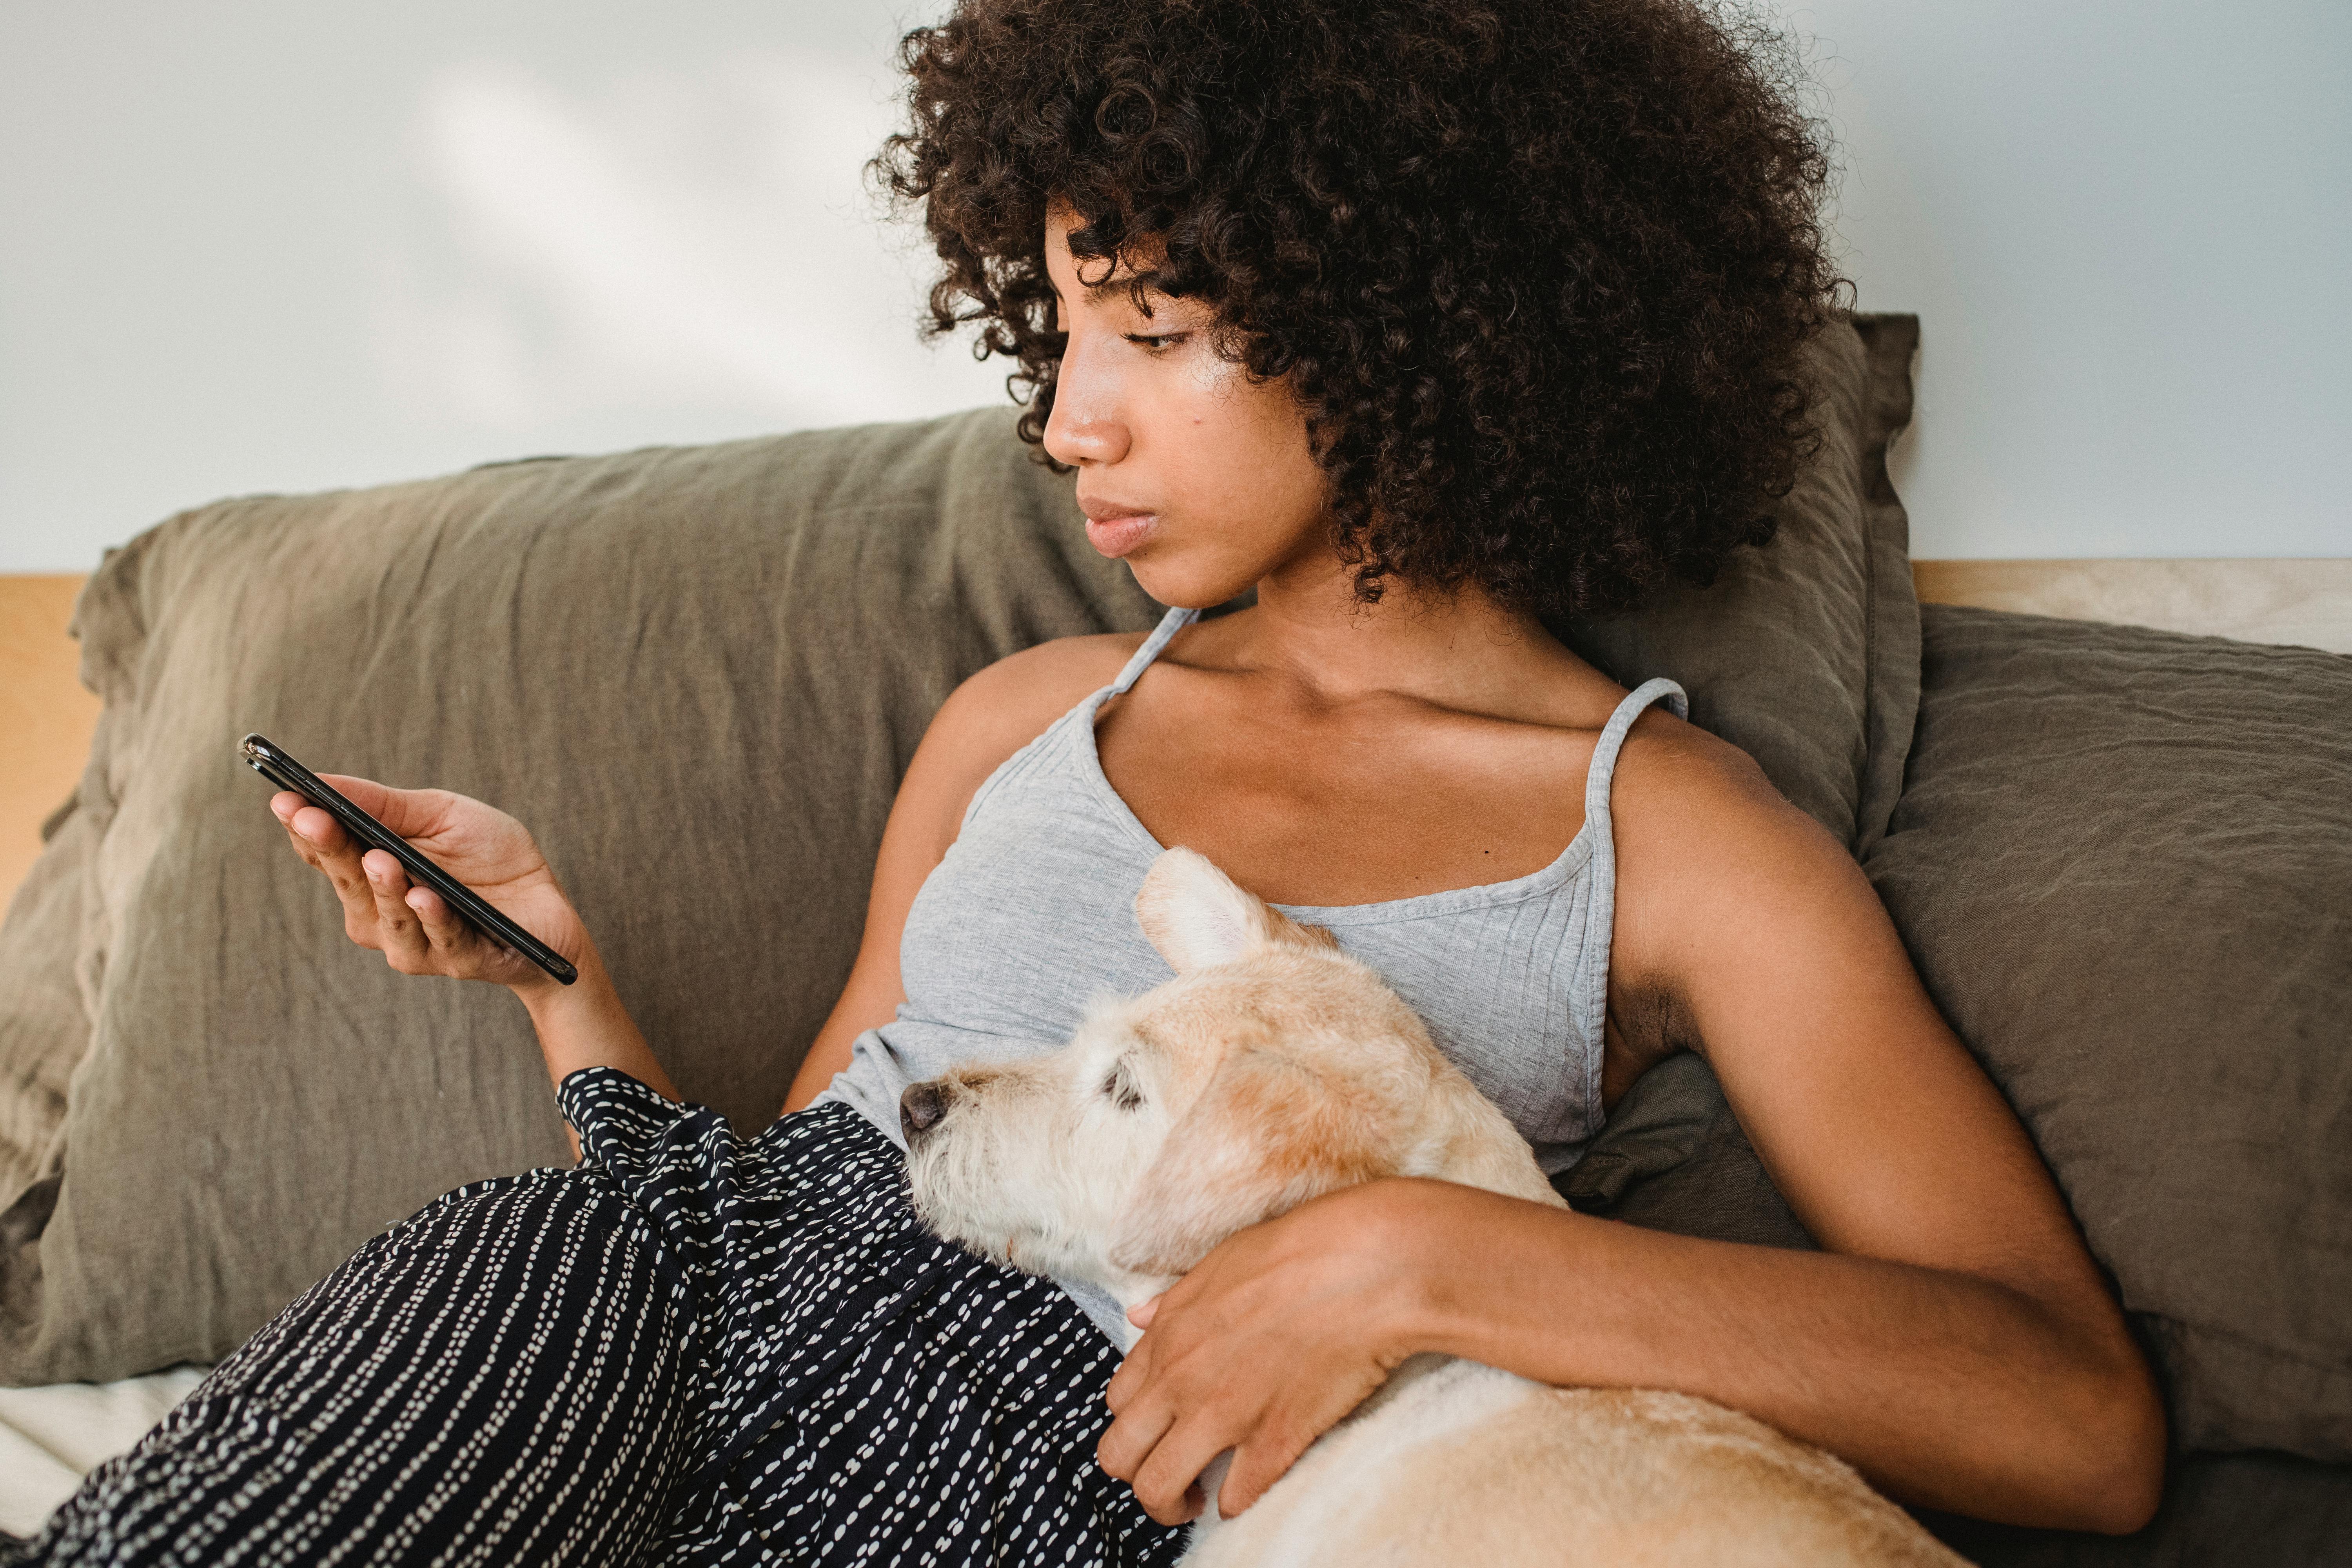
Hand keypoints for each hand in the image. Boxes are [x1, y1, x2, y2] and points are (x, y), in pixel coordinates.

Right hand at [270, 775, 587, 995]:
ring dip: (383, 888)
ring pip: (389, 918)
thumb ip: (383, 805)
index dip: (305, 828)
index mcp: (371, 874)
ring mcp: (415, 943)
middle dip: (332, 849)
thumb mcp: (440, 815)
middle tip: (316, 819)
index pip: (326, 853)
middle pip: (349, 882)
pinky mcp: (457, 960)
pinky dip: (432, 919)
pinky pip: (440, 940)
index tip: (286, 801)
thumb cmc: (490, 855)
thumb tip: (319, 780)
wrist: (549, 904)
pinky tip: (425, 896)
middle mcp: (381, 914)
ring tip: (381, 860)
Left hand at [1097, 1180, 1438, 1524]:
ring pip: (1157, 1489)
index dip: (1135, 1421)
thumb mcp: (1221, 1262)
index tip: (1159, 1427)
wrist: (1365, 1270)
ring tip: (1194, 1501)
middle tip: (1167, 1475)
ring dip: (1171, 1504)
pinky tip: (1248, 1488)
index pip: (1116, 1402)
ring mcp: (1223, 1416)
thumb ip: (1175, 1300)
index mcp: (1168, 1336)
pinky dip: (1235, 1504)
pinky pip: (1232, 1500)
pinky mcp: (1272, 1443)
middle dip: (1135, 1474)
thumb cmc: (1299, 1253)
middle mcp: (1182, 1380)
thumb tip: (1140, 1318)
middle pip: (1119, 1455)